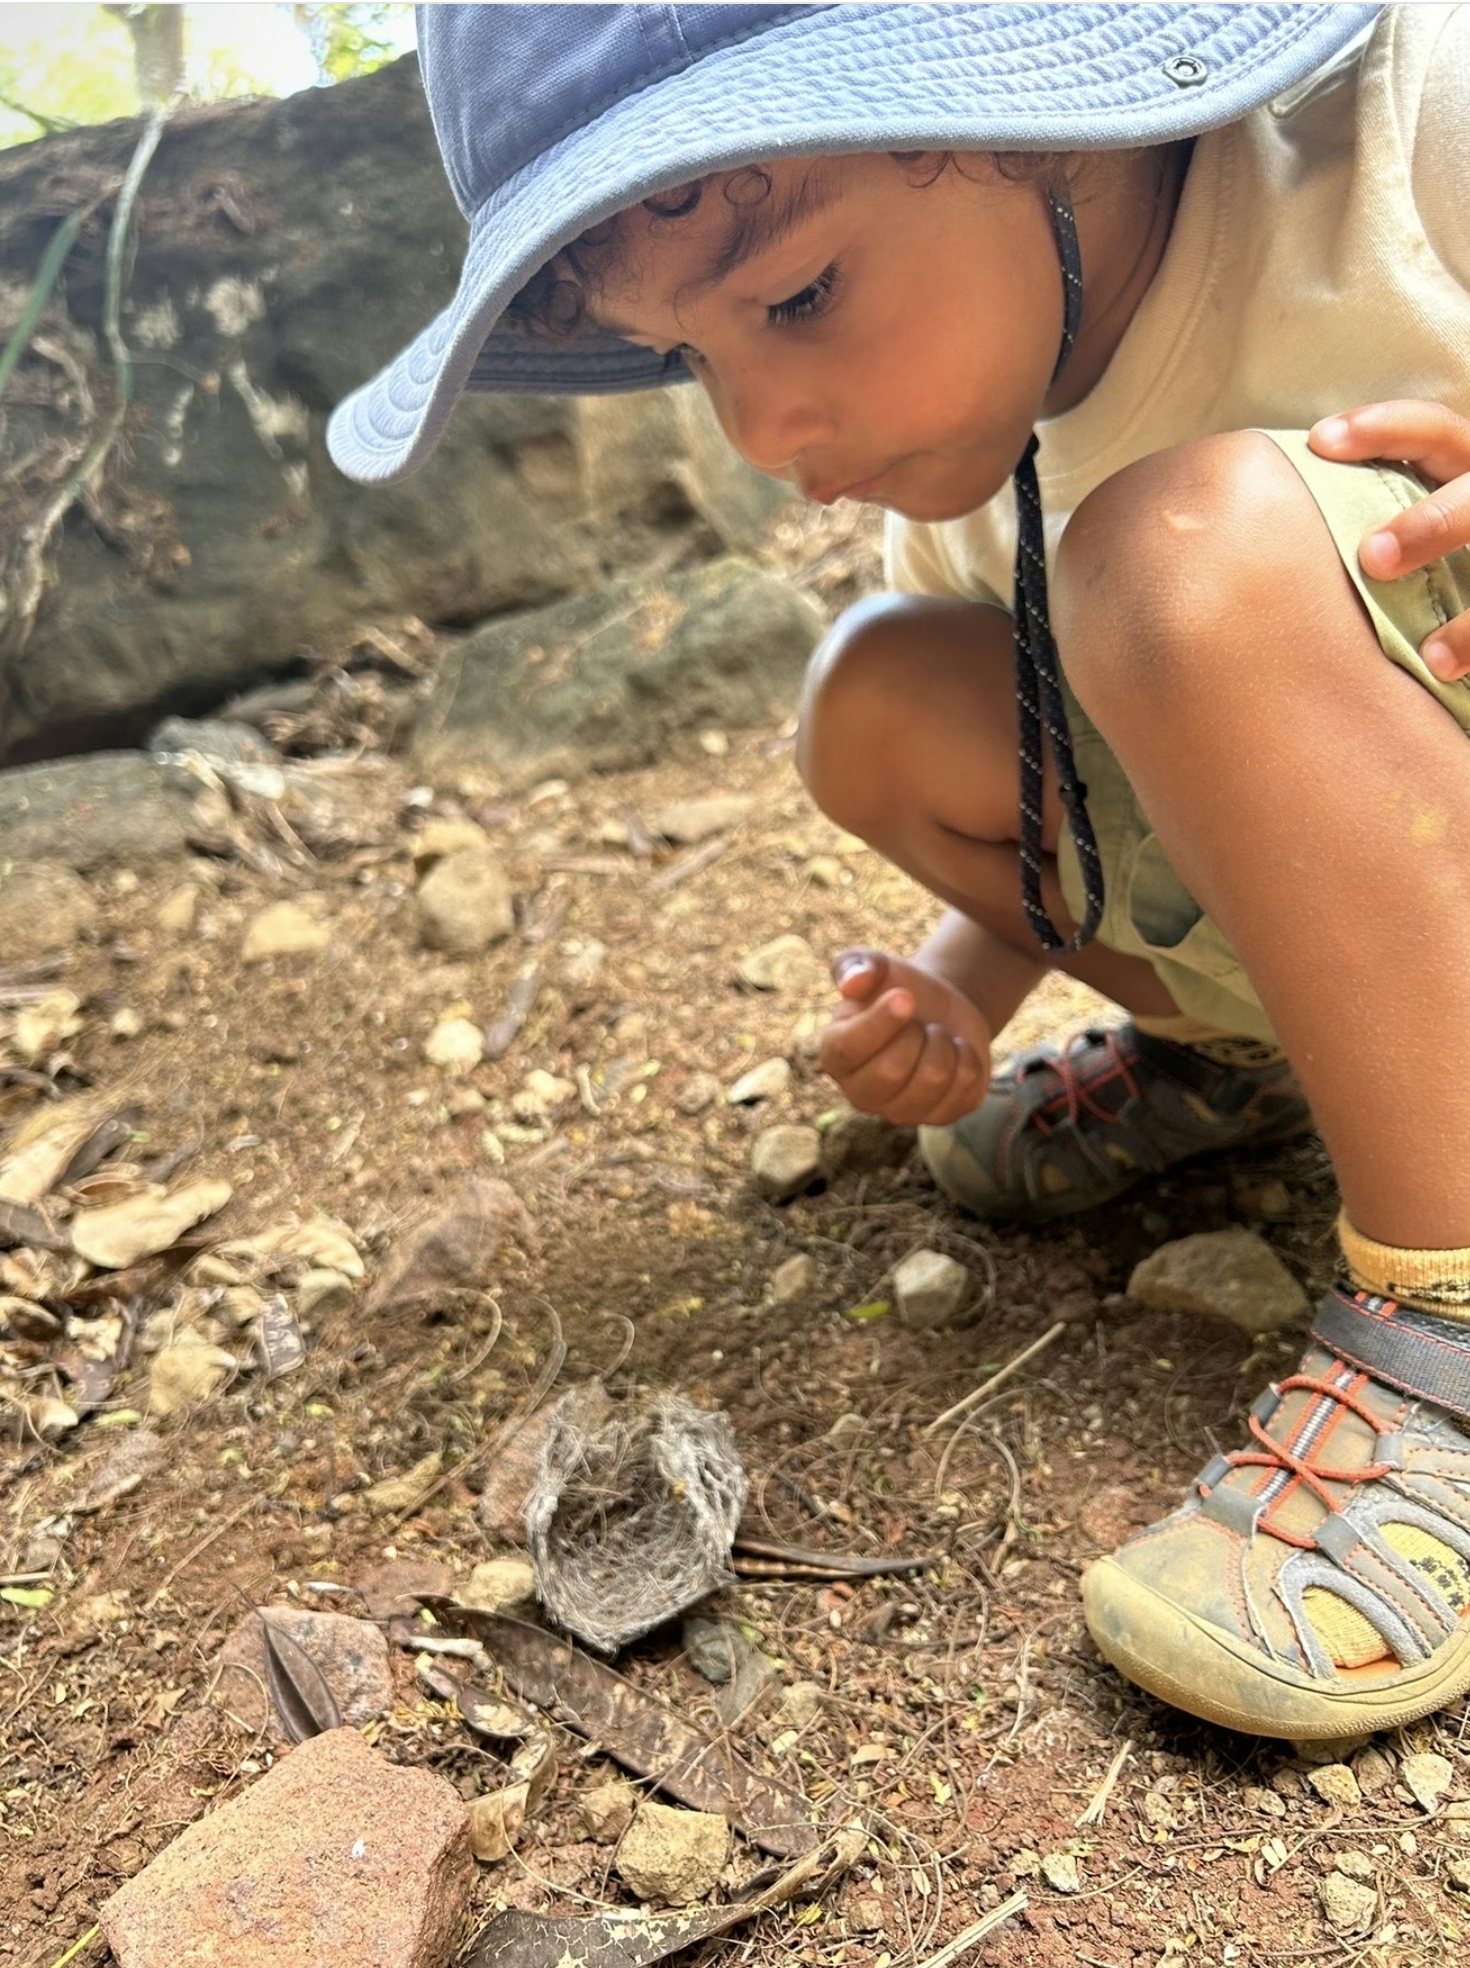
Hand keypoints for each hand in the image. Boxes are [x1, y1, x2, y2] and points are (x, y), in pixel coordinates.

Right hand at [819, 948, 991, 1126]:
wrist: (937, 1009)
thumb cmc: (897, 987)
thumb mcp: (876, 966)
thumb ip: (857, 965)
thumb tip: (854, 983)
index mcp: (835, 1056)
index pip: (850, 1048)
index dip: (881, 1020)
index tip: (906, 996)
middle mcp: (861, 1093)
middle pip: (892, 1070)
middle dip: (917, 1033)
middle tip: (919, 1022)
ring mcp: (901, 1112)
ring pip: (934, 1079)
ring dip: (944, 1044)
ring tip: (935, 1036)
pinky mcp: (941, 1116)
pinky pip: (965, 1088)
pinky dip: (968, 1059)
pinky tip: (955, 1053)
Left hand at [1309, 401, 1469, 680]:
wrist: (1463, 637)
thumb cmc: (1414, 579)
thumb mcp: (1396, 533)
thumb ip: (1354, 519)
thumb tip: (1243, 521)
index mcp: (1465, 474)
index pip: (1435, 430)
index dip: (1385, 429)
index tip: (1319, 443)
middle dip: (1434, 522)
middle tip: (1373, 560)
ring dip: (1467, 600)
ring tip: (1427, 647)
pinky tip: (1438, 667)